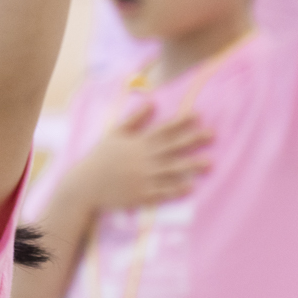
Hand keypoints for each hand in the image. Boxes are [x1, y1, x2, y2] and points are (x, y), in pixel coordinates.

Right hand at [71, 103, 210, 210]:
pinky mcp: (141, 195)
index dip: (181, 122)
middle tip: (212, 135)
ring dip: (191, 166)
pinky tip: (190, 186)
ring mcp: (142, 178)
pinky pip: (162, 192)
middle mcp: (142, 160)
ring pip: (171, 170)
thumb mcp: (114, 134)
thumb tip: (152, 102)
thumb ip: (134, 119)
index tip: (198, 115)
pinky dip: (176, 189)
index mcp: (136, 144)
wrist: (85, 185)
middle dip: (193, 140)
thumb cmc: (100, 158)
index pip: (163, 130)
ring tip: (209, 163)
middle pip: (172, 148)